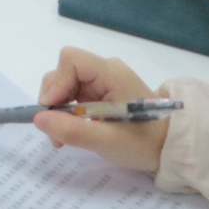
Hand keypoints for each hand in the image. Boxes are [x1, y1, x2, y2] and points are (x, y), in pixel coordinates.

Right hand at [31, 47, 170, 173]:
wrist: (169, 148)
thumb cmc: (143, 143)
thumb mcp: (106, 141)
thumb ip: (72, 130)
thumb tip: (38, 118)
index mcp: (111, 74)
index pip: (71, 60)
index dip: (56, 82)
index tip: (51, 110)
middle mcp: (105, 72)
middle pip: (64, 72)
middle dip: (54, 99)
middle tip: (55, 130)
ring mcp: (102, 82)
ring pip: (65, 84)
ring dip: (57, 109)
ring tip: (62, 137)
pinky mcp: (100, 94)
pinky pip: (73, 96)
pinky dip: (65, 113)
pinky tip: (70, 132)